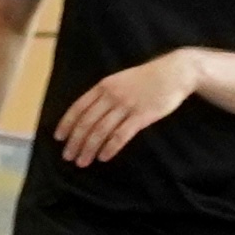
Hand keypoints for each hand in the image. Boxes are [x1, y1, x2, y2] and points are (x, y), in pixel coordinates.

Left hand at [53, 49, 201, 167]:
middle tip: (68, 156)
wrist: (175, 72)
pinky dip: (109, 148)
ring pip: (100, 131)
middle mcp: (111, 96)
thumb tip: (88, 114)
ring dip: (88, 148)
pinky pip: (120, 135)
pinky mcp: (142, 116)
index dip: (66, 124)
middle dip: (75, 142)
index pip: (78, 108)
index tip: (59, 138)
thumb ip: (104, 94)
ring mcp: (126, 106)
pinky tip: (103, 157)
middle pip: (86, 123)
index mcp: (103, 86)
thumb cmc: (147, 78)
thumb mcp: (120, 80)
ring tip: (82, 161)